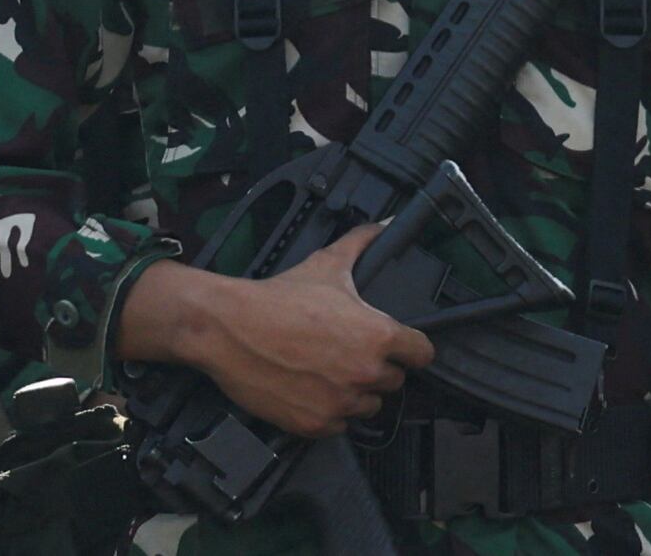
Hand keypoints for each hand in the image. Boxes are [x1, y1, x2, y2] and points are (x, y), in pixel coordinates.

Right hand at [117, 224, 431, 440]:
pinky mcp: (316, 425)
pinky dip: (329, 413)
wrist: (229, 329)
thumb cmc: (278, 298)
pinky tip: (312, 390)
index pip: (422, 354)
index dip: (411, 348)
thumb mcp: (326, 264)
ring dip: (355, 393)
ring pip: (368, 406)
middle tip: (351, 353)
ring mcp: (341, 403)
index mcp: (378, 335)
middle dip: (377, 368)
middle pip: (394, 381)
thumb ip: (362, 242)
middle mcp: (366, 373)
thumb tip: (385, 224)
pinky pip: (339, 426)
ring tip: (330, 373)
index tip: (400, 347)